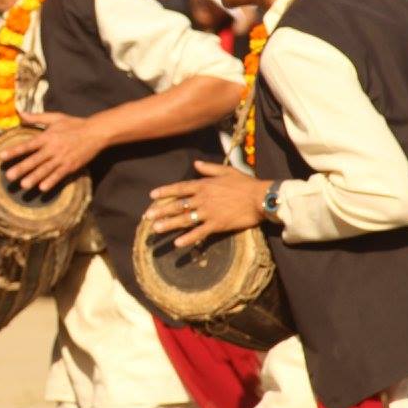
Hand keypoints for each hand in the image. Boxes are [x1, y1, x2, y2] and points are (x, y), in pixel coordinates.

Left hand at [0, 110, 108, 191]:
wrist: (96, 132)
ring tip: (23, 185)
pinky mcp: (71, 166)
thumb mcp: (56, 117)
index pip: (27, 145)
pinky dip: (51, 182)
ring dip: (34, 178)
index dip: (14, 151)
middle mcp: (53, 148)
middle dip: (21, 168)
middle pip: (34, 160)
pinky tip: (42, 188)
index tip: (1, 156)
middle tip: (8, 176)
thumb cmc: (74, 124)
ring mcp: (62, 158)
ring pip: (45, 170)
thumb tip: (20, 113)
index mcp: (47, 136)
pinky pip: (59, 175)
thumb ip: (37, 118)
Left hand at [145, 160, 270, 248]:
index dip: (165, 192)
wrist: (261, 197)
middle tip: (147, 217)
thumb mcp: (226, 170)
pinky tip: (177, 243)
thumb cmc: (245, 183)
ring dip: (169, 224)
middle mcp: (203, 198)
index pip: (179, 188)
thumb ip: (209, 168)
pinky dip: (188, 238)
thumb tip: (195, 164)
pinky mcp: (217, 224)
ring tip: (156, 229)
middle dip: (161, 211)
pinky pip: (200, 233)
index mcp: (204, 185)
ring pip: (184, 219)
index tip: (151, 196)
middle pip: (177, 205)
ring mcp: (209, 212)